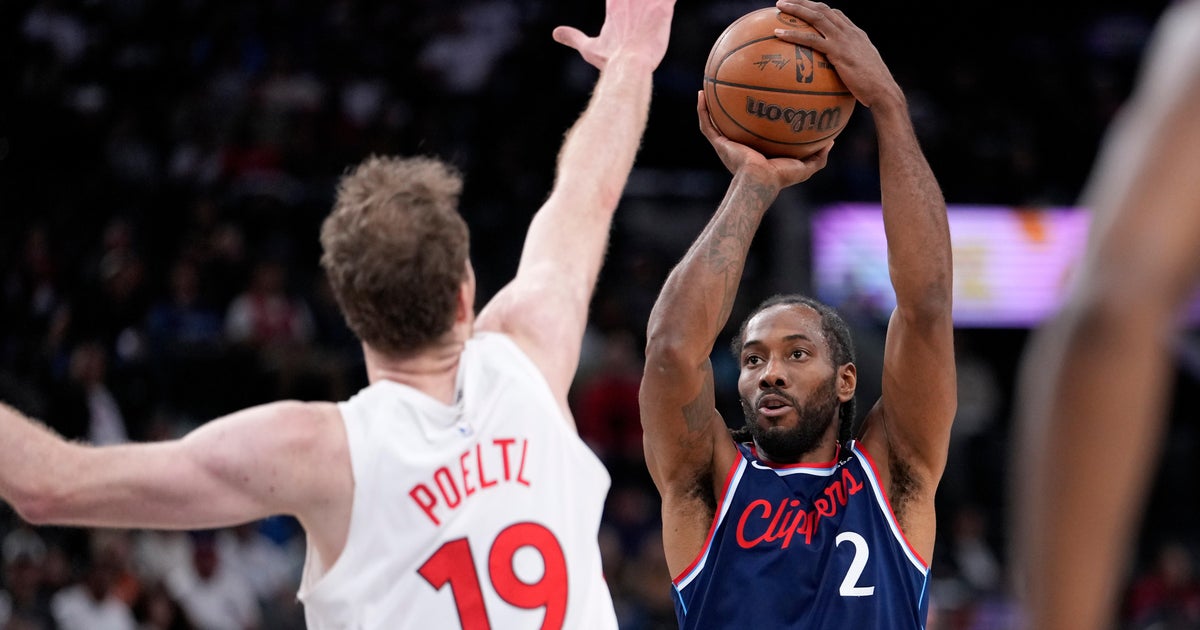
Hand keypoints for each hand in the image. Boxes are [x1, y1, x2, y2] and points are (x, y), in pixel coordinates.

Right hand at [552, 0, 675, 70]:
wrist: (630, 66)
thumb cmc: (610, 60)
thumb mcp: (588, 48)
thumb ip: (573, 37)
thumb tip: (556, 33)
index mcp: (615, 5)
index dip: (621, 0)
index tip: (624, 4)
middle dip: (640, 1)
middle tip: (641, 8)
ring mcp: (647, 2)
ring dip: (655, 1)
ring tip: (655, 7)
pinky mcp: (664, 9)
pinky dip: (671, 0)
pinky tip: (670, 4)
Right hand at [697, 91, 830, 187]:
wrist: (760, 182)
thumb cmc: (780, 177)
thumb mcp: (805, 166)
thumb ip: (819, 155)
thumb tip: (832, 141)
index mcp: (758, 149)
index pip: (757, 129)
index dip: (758, 116)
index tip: (763, 99)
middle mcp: (740, 144)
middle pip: (734, 121)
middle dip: (733, 105)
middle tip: (737, 85)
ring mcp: (727, 143)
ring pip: (715, 120)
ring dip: (710, 104)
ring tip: (710, 84)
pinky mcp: (718, 143)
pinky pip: (706, 123)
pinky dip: (701, 109)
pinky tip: (701, 93)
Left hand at [773, 0, 902, 109]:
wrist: (883, 91)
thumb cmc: (873, 88)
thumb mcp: (863, 70)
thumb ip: (851, 65)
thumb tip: (840, 74)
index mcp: (856, 34)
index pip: (836, 14)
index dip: (819, 8)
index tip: (805, 7)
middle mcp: (850, 32)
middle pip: (823, 9)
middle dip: (803, 2)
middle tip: (785, 1)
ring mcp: (844, 40)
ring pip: (816, 17)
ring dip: (796, 9)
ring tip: (779, 6)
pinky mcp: (837, 51)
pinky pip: (811, 39)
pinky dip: (793, 34)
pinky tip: (778, 34)